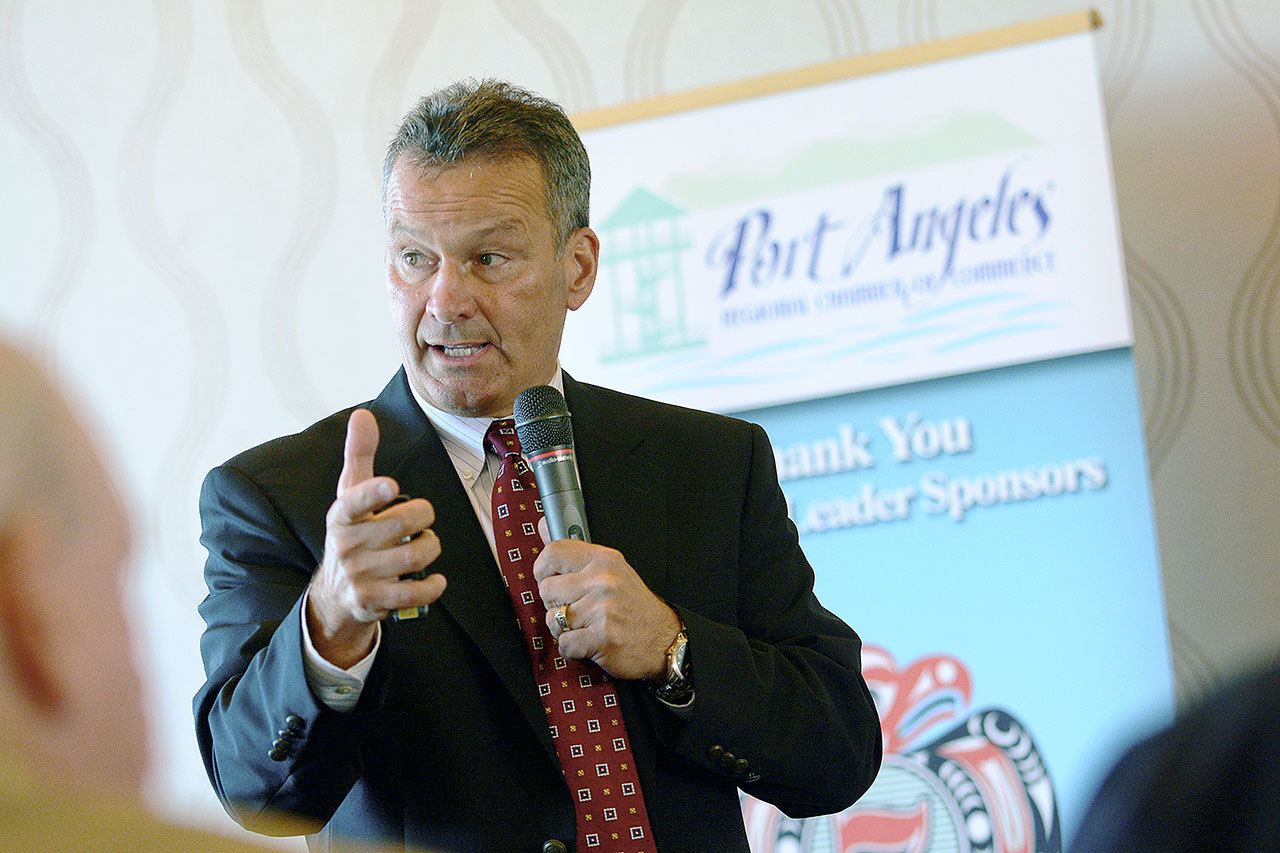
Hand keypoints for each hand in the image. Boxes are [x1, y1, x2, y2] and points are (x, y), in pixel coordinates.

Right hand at [306, 409, 445, 667]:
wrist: (335, 593)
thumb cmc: (352, 532)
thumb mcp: (349, 494)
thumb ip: (359, 455)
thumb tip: (362, 415)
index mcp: (341, 514)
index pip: (354, 501)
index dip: (373, 494)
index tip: (391, 486)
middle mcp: (347, 545)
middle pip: (404, 524)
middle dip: (425, 518)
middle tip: (422, 520)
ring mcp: (359, 575)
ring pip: (416, 555)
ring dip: (430, 547)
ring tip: (423, 545)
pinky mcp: (374, 601)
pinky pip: (415, 593)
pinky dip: (433, 586)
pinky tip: (434, 579)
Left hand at [534, 539, 678, 680]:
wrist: (663, 640)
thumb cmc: (634, 606)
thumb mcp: (612, 570)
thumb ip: (575, 552)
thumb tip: (543, 526)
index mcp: (604, 560)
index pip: (554, 552)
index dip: (542, 568)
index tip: (547, 577)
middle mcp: (603, 580)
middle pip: (547, 589)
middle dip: (555, 604)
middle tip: (577, 608)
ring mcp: (603, 609)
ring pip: (552, 618)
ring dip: (564, 628)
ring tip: (586, 625)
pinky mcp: (602, 637)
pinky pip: (564, 643)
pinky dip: (572, 648)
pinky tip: (589, 642)